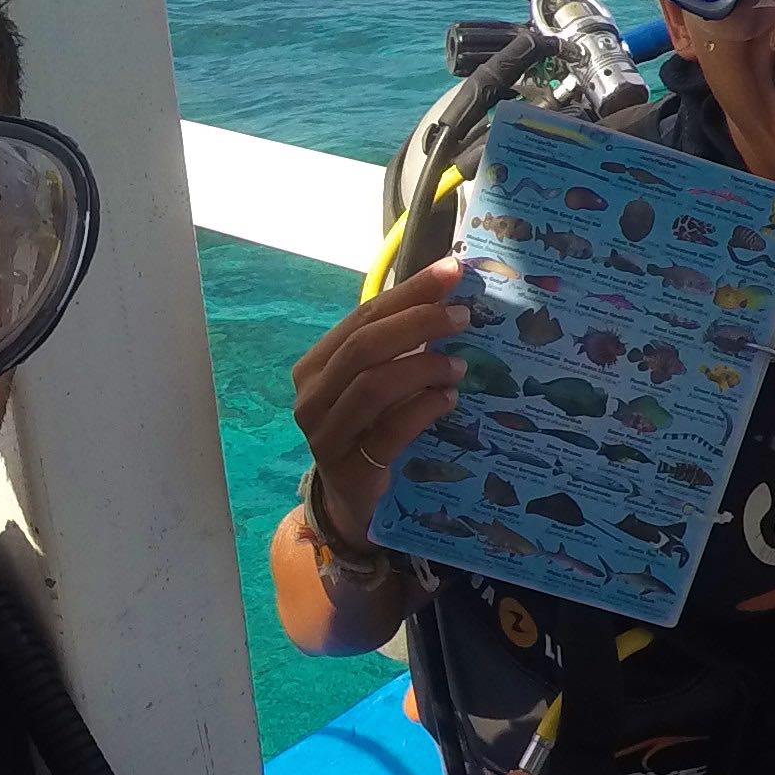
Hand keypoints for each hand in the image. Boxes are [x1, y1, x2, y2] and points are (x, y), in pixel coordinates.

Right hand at [287, 257, 467, 553]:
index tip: (452, 271)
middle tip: (462, 316)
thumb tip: (450, 298)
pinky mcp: (350, 470)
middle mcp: (312, 397)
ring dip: (422, 367)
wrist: (353, 503)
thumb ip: (397, 349)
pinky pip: (388, 431)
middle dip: (417, 323)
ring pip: (371, 386)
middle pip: (363, 346)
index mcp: (315, 366)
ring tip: (459, 366)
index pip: (362, 317)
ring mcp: (326, 436)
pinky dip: (422, 409)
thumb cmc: (369, 433)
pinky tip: (448, 399)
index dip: (408, 291)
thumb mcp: (376, 386)